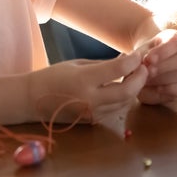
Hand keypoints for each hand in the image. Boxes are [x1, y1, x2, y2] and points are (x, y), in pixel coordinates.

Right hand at [28, 52, 148, 124]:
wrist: (32, 100)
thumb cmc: (53, 76)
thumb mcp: (78, 64)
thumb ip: (104, 65)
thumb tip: (128, 59)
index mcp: (84, 80)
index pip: (119, 70)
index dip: (134, 60)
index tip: (139, 54)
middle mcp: (90, 99)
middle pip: (128, 91)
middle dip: (141, 78)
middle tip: (143, 67)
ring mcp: (92, 113)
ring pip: (125, 103)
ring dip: (134, 89)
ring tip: (134, 76)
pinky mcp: (92, 122)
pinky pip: (116, 110)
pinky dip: (124, 99)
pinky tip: (123, 88)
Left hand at [136, 29, 176, 104]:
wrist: (144, 66)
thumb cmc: (142, 56)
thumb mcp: (138, 52)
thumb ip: (137, 59)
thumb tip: (141, 68)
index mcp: (176, 38)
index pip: (175, 42)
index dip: (163, 51)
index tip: (148, 58)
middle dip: (163, 66)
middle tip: (147, 71)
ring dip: (164, 79)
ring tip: (148, 80)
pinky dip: (171, 90)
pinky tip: (158, 89)